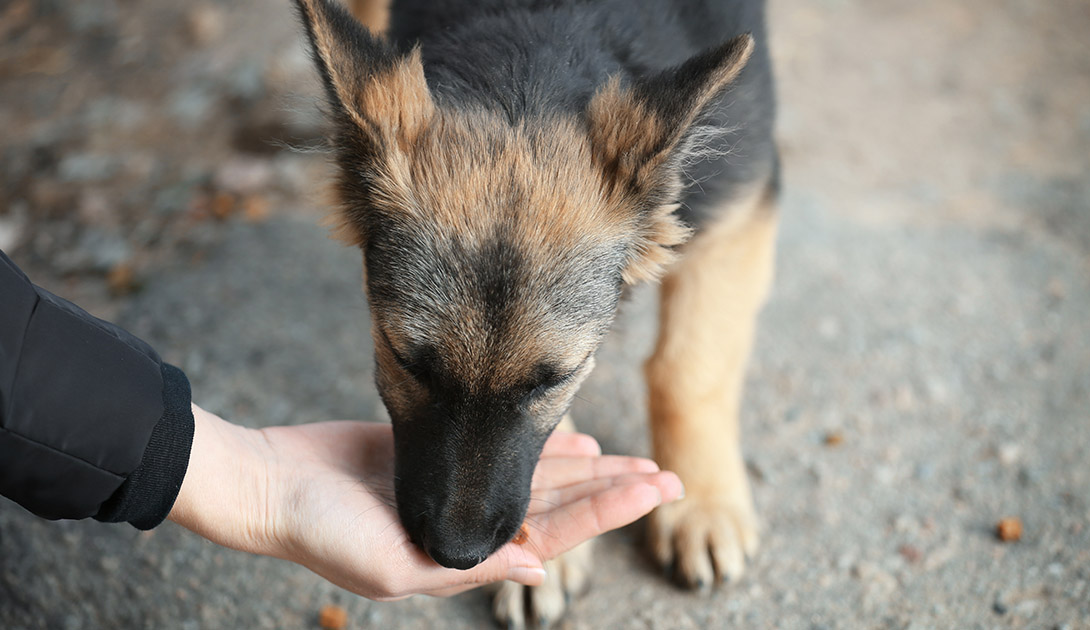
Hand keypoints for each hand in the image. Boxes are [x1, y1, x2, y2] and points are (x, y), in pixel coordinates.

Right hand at [168, 405, 682, 599]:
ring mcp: (457, 484)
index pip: (554, 533)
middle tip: (668, 474)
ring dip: (587, 470)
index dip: (608, 512)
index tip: (654, 491)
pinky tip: (577, 440)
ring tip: (634, 461)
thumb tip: (535, 565)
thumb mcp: (391, 566)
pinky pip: (503, 447)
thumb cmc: (320, 530)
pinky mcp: (440, 451)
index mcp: (465, 555)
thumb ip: (465, 565)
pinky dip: (542, 446)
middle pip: (559, 505)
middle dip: (613, 492)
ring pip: (539, 476)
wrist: (270, 482)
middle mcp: (469, 522)